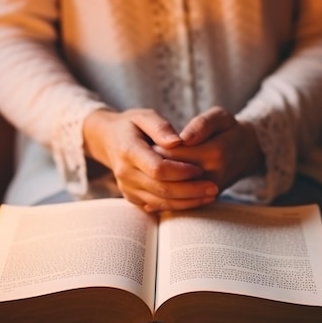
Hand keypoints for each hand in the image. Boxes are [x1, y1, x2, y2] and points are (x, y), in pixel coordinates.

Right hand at [82, 108, 218, 211]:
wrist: (108, 140)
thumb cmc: (131, 125)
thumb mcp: (144, 116)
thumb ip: (161, 127)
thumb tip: (179, 142)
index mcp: (128, 151)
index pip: (158, 168)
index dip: (181, 171)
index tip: (200, 169)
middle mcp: (124, 173)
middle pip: (161, 188)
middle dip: (190, 190)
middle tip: (213, 187)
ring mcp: (126, 187)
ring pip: (160, 201)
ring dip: (187, 202)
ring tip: (210, 196)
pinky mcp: (131, 197)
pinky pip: (156, 206)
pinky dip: (177, 206)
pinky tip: (196, 201)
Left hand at [154, 106, 264, 189]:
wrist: (247, 153)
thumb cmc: (228, 131)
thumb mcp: (220, 117)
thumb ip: (202, 124)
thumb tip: (183, 139)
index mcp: (215, 152)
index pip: (172, 153)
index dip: (155, 146)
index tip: (149, 139)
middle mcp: (212, 176)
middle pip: (168, 174)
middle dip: (151, 164)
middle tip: (145, 153)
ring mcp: (208, 192)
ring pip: (170, 191)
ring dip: (154, 180)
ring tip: (150, 165)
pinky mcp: (204, 200)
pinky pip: (176, 202)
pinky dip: (160, 195)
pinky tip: (153, 182)